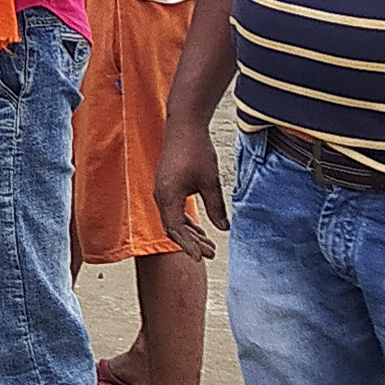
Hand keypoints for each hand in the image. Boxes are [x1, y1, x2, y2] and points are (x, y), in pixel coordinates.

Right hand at [151, 130, 225, 262]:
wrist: (183, 126)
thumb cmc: (195, 150)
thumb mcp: (210, 181)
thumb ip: (216, 207)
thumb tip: (224, 228)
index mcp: (168, 196)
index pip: (176, 230)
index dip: (189, 245)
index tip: (202, 257)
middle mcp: (160, 196)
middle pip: (173, 228)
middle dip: (191, 242)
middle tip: (211, 253)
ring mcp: (162, 191)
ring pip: (172, 220)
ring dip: (189, 233)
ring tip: (208, 243)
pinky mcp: (166, 186)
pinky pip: (172, 211)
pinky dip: (185, 222)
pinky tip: (199, 227)